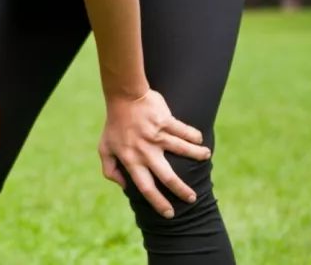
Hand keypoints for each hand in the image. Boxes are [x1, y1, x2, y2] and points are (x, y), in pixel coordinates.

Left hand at [97, 89, 210, 218]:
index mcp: (131, 160)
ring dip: (197, 156)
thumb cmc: (114, 124)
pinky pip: (184, 131)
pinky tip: (200, 141)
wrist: (123, 96)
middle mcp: (146, 151)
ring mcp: (157, 135)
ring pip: (183, 150)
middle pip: (168, 177)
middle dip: (182, 190)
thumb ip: (109, 170)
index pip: (146, 187)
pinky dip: (194, 137)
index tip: (169, 213)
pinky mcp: (166, 121)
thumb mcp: (104, 148)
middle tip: (192, 198)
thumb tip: (123, 187)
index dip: (158, 203)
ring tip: (206, 158)